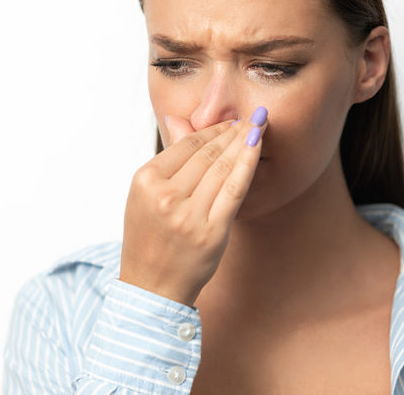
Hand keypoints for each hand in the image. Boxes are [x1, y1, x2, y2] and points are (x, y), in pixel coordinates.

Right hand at [118, 107, 268, 306]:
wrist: (151, 286)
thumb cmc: (149, 238)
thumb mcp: (145, 195)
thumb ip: (167, 158)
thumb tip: (176, 118)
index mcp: (145, 181)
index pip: (186, 146)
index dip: (212, 130)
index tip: (231, 121)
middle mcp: (165, 195)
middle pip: (207, 154)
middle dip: (233, 131)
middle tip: (253, 117)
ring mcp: (189, 214)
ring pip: (223, 167)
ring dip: (244, 142)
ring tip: (259, 127)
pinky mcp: (211, 231)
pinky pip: (235, 189)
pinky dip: (249, 164)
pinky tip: (258, 147)